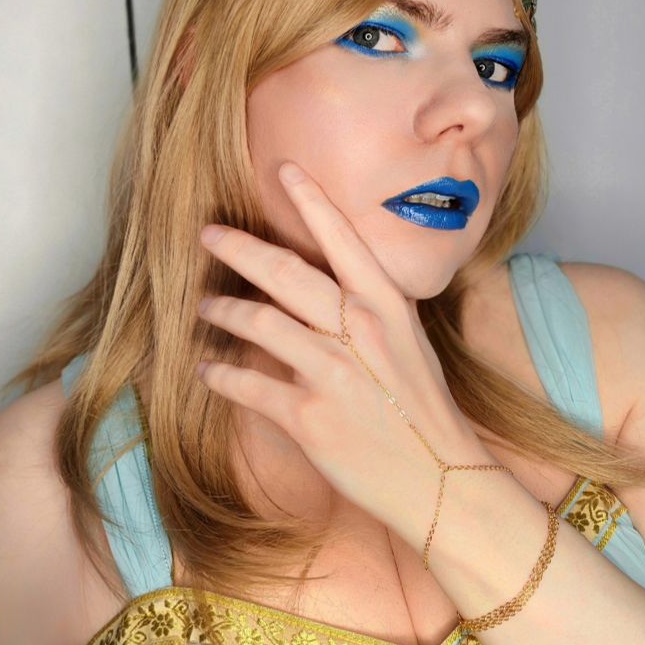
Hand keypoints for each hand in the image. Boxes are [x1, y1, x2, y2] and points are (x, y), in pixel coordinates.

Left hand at [195, 160, 483, 547]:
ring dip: (222, 310)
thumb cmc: (424, 408)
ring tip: (204, 305)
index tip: (283, 168)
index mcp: (387, 305)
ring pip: (259, 322)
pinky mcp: (309, 416)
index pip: (343, 238)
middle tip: (208, 233)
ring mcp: (332, 371)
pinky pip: (248, 385)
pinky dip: (219, 374)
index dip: (310, 199)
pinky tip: (205, 368)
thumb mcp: (409, 343)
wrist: (439, 476)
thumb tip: (327, 288)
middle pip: (284, 272)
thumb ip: (370, 311)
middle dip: (239, 247)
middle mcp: (358, 328)